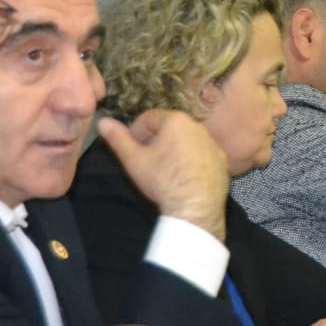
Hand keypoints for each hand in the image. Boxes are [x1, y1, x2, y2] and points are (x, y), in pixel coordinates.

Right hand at [97, 111, 228, 239]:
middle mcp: (198, 126)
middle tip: (145, 159)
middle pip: (169, 127)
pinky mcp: (221, 159)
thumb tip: (103, 122)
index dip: (135, 132)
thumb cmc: (162, 180)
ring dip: (173, 149)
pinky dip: (190, 160)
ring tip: (163, 169)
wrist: (195, 207)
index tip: (130, 148)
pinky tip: (182, 176)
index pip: (148, 118)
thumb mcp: (134, 159)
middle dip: (154, 140)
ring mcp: (212, 143)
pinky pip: (201, 153)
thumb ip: (118, 139)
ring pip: (186, 140)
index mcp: (176, 120)